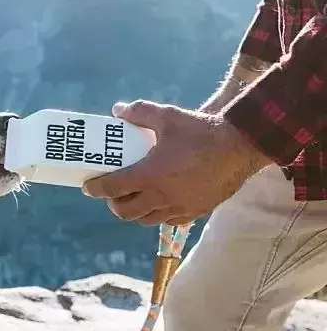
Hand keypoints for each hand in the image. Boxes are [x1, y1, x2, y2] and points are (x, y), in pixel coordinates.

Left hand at [82, 100, 270, 224]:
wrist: (241, 147)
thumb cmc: (202, 131)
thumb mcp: (168, 116)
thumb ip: (139, 112)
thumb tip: (118, 110)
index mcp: (151, 174)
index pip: (113, 188)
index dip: (96, 188)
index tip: (88, 186)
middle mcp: (162, 196)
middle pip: (125, 212)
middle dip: (114, 203)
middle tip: (112, 191)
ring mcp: (179, 207)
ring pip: (145, 219)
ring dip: (134, 211)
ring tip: (133, 196)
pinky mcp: (194, 212)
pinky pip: (167, 221)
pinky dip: (156, 214)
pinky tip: (157, 201)